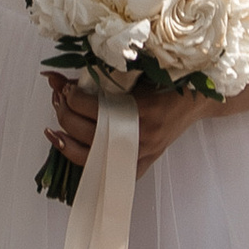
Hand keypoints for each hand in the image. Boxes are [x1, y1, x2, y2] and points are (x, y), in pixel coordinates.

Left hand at [45, 71, 206, 182]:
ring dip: (65, 142)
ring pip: (91, 157)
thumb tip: (55, 78)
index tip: (67, 87)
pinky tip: (68, 148)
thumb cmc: (168, 84)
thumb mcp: (136, 77)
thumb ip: (98, 78)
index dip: (73, 97)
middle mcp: (142, 136)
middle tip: (60, 100)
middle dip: (65, 113)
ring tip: (54, 130)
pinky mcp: (140, 166)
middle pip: (88, 131)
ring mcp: (141, 155)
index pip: (94, 108)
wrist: (194, 103)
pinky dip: (82, 160)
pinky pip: (104, 171)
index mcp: (144, 109)